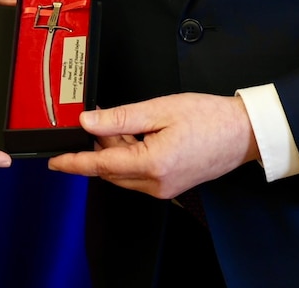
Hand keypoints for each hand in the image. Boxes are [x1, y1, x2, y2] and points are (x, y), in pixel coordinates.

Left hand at [48, 93, 258, 198]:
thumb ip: (120, 118)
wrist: (243, 133)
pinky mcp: (170, 186)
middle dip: (99, 146)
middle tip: (99, 118)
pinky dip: (130, 156)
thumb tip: (88, 121)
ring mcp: (165, 188)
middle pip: (110, 170)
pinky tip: (137, 135)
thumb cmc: (209, 118)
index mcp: (153, 164)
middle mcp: (157, 184)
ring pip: (123, 173)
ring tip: (125, 122)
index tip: (55, 162)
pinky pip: (138, 174)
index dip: (75, 162)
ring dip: (115, 150)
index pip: (101, 165)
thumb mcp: (159, 109)